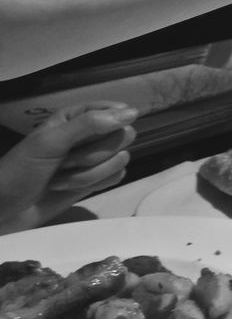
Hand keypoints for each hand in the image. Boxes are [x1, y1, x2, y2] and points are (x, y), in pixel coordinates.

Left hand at [0, 102, 136, 234]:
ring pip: (120, 159)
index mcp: (75, 118)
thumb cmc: (22, 170)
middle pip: (121, 136)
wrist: (9, 208)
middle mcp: (89, 135)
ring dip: (89, 173)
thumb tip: (132, 113)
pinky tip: (72, 187)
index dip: (109, 124)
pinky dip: (94, 184)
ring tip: (62, 177)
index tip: (91, 138)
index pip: (113, 110)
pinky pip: (117, 177)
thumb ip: (90, 125)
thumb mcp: (51, 142)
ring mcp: (96, 159)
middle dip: (94, 154)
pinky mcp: (99, 180)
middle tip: (67, 160)